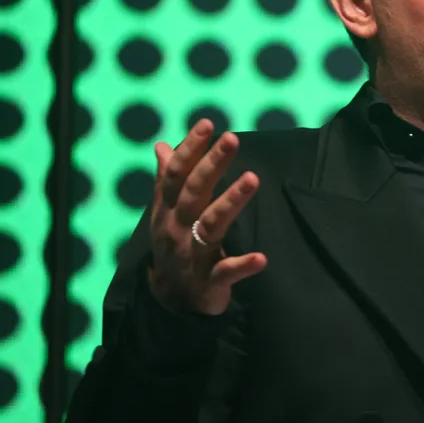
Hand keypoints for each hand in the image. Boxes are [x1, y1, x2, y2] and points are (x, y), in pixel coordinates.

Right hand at [147, 119, 266, 315]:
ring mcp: (193, 254)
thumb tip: (161, 145)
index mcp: (168, 210)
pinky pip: (226, 271)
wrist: (170, 300)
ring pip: (211, 224)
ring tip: (252, 179)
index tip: (208, 124)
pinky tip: (261, 258)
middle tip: (231, 139)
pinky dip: (243, 265)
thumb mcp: (165, 213)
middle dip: (212, 165)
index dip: (190, 149)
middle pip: (194, 192)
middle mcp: (177, 228)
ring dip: (231, 201)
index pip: (176, 175)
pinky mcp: (209, 280)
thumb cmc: (174, 245)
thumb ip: (166, 179)